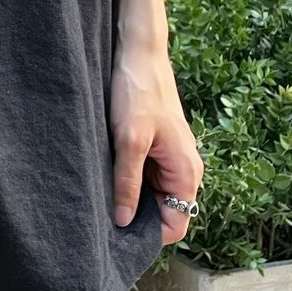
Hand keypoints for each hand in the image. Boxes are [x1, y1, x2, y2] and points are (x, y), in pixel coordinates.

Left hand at [110, 45, 203, 245]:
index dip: (150, 235)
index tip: (119, 237)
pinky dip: (131, 178)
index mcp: (187, 171)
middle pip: (166, 211)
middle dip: (139, 217)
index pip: (177, 224)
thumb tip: (123, 221)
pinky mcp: (159, 145)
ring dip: (132, 196)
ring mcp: (172, 157)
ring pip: (154, 193)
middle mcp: (185, 168)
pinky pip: (148, 174)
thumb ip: (128, 182)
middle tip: (105, 216)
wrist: (140, 53)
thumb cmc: (137, 92)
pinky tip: (109, 174)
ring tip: (104, 195)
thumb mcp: (129, 140)